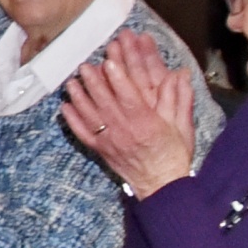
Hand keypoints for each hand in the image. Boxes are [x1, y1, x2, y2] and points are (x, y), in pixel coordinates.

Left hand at [62, 29, 192, 195]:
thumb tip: (180, 75)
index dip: (118, 79)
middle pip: (105, 102)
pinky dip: (72, 119)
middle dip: (94, 82)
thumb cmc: (173, 154)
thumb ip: (179, 99)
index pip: (129, 96)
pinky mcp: (100, 149)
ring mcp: (109, 141)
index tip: (109, 62)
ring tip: (72, 82)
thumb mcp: (182, 126)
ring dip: (79, 97)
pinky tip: (65, 107)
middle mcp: (124, 130)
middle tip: (85, 66)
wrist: (161, 184)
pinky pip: (82, 133)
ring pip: (90, 115)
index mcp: (146, 123)